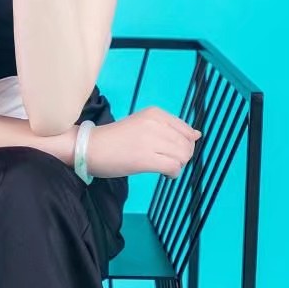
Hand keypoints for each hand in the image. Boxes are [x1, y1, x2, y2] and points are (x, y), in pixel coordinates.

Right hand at [85, 107, 202, 179]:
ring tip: (163, 166)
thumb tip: (198, 135)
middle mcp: (155, 123)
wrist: (90, 147)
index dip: (184, 145)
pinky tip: (163, 173)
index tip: (169, 150)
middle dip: (182, 156)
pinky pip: (173, 167)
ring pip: (183, 156)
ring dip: (178, 165)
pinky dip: (173, 173)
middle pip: (187, 144)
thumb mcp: (143, 125)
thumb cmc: (115, 139)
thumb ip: (170, 129)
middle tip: (166, 161)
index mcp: (155, 113)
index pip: (187, 130)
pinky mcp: (145, 158)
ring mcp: (150, 140)